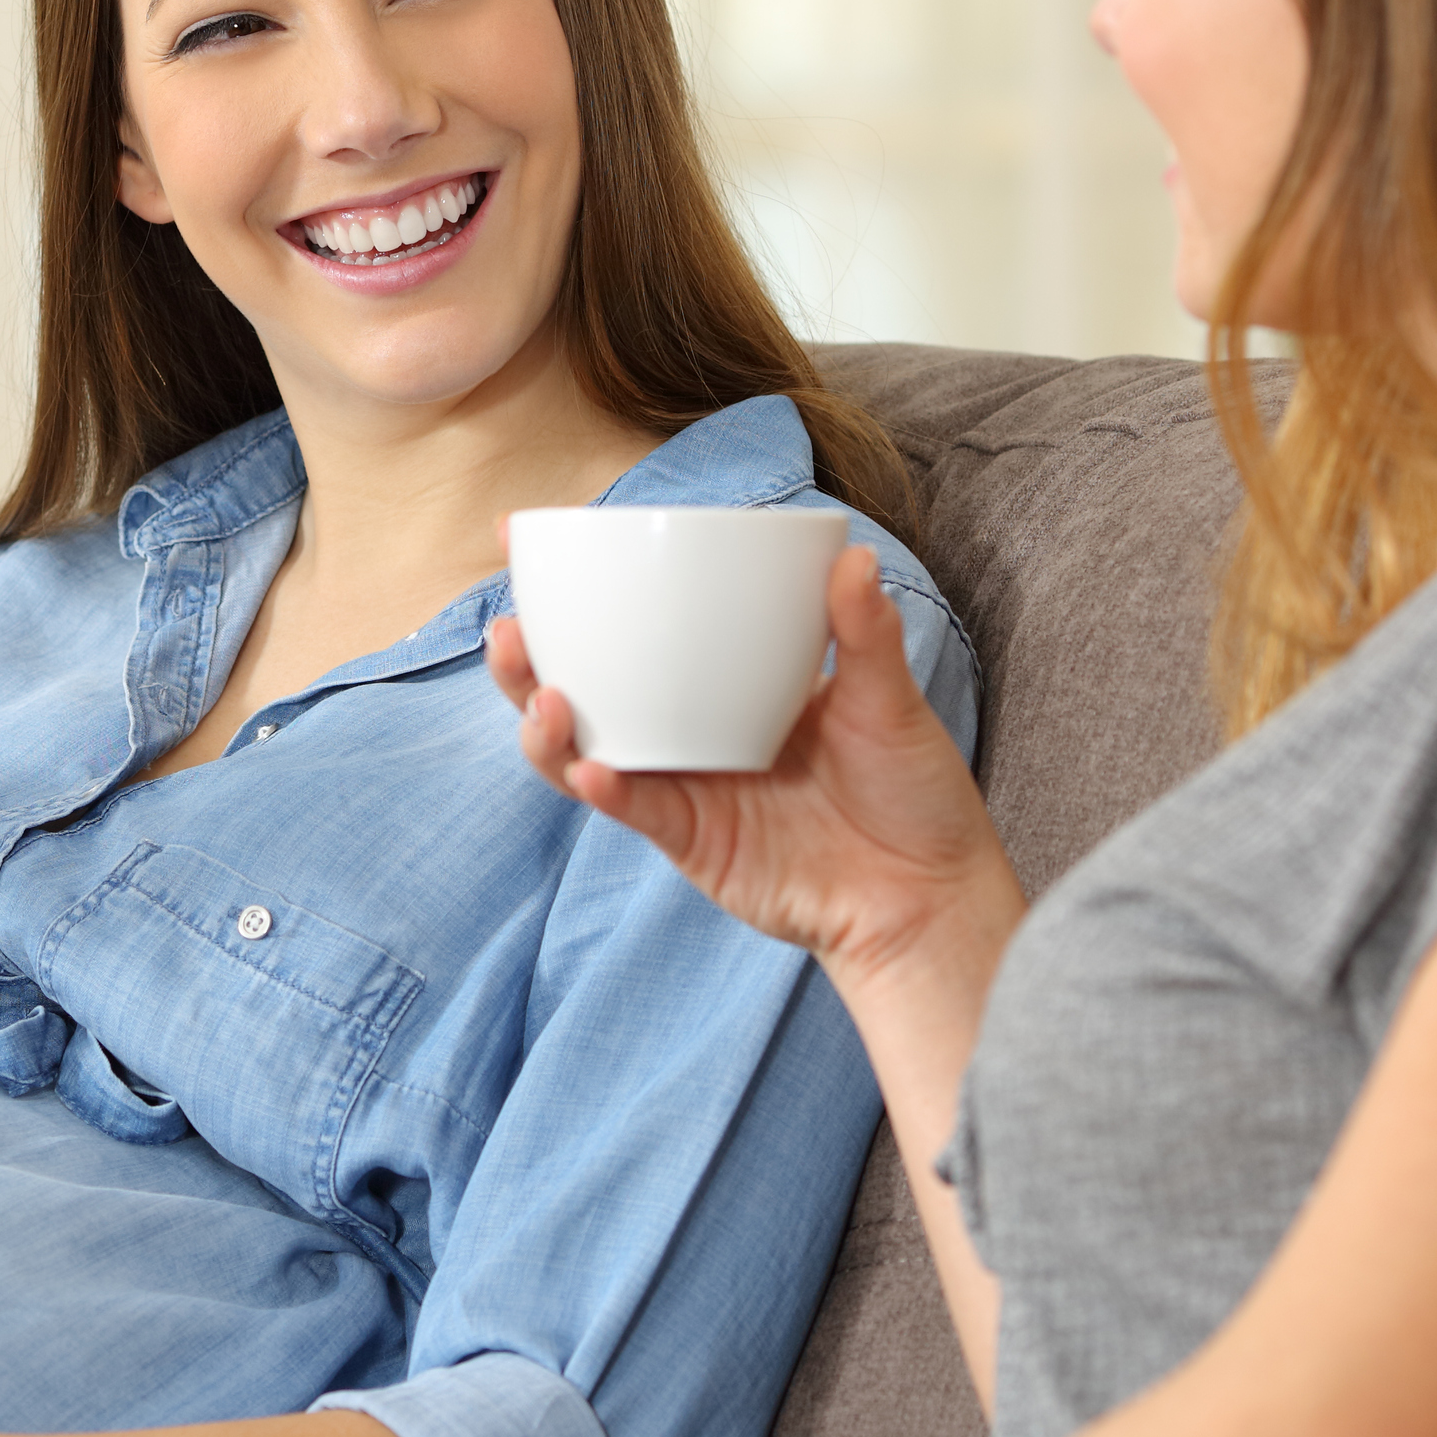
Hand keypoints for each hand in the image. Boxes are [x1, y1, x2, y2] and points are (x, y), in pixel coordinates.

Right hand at [486, 543, 1021, 993]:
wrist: (928, 895)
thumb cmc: (912, 794)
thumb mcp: (888, 699)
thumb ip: (863, 633)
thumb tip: (853, 558)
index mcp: (722, 681)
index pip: (633, 626)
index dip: (570, 592)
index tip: (519, 541)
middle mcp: (687, 730)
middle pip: (580, 689)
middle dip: (523, 663)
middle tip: (508, 628)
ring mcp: (683, 786)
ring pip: (582, 752)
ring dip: (543, 728)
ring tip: (544, 699)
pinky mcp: (690, 839)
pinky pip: (631, 808)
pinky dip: (603, 787)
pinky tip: (593, 767)